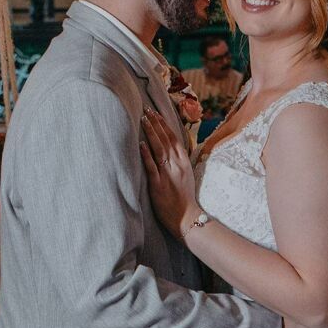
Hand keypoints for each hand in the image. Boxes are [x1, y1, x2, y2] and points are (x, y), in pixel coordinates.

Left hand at [139, 109, 199, 235]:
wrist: (187, 217)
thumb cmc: (184, 198)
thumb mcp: (185, 175)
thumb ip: (177, 162)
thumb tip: (168, 149)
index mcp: (183, 162)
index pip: (173, 138)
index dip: (164, 124)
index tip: (156, 112)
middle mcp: (177, 165)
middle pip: (166, 139)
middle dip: (156, 123)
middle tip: (146, 110)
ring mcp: (168, 174)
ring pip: (159, 149)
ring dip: (151, 133)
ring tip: (143, 120)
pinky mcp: (159, 185)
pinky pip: (152, 167)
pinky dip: (146, 154)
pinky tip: (140, 144)